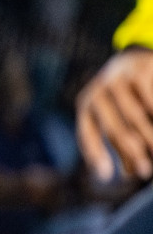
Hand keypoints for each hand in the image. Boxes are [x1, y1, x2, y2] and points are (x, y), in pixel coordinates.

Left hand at [77, 48, 152, 180]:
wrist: (138, 57)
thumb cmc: (126, 96)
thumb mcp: (117, 117)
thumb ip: (121, 143)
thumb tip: (127, 174)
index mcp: (86, 104)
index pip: (88, 134)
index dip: (96, 155)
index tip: (106, 176)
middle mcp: (98, 91)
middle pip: (116, 129)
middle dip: (132, 153)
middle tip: (144, 172)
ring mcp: (120, 79)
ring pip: (136, 117)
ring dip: (149, 138)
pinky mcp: (142, 70)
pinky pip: (151, 100)